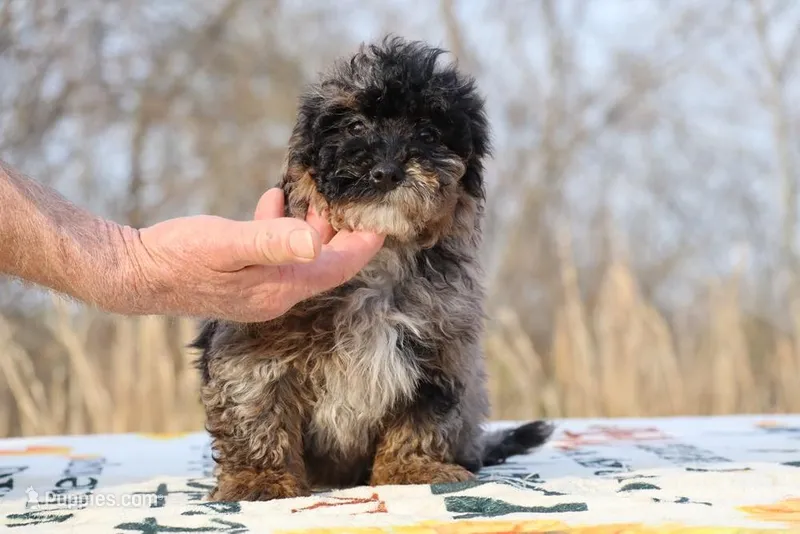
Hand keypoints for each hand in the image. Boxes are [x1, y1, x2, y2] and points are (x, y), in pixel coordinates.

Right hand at [130, 188, 384, 321]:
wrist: (133, 274)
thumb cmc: (178, 258)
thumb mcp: (227, 244)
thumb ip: (270, 241)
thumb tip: (312, 239)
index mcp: (279, 288)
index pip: (336, 269)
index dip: (362, 247)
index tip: (384, 224)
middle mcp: (274, 293)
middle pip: (322, 264)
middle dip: (341, 235)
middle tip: (355, 203)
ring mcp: (257, 286)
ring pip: (299, 256)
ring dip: (311, 228)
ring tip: (319, 197)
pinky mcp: (240, 276)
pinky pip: (272, 252)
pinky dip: (280, 227)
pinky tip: (274, 201)